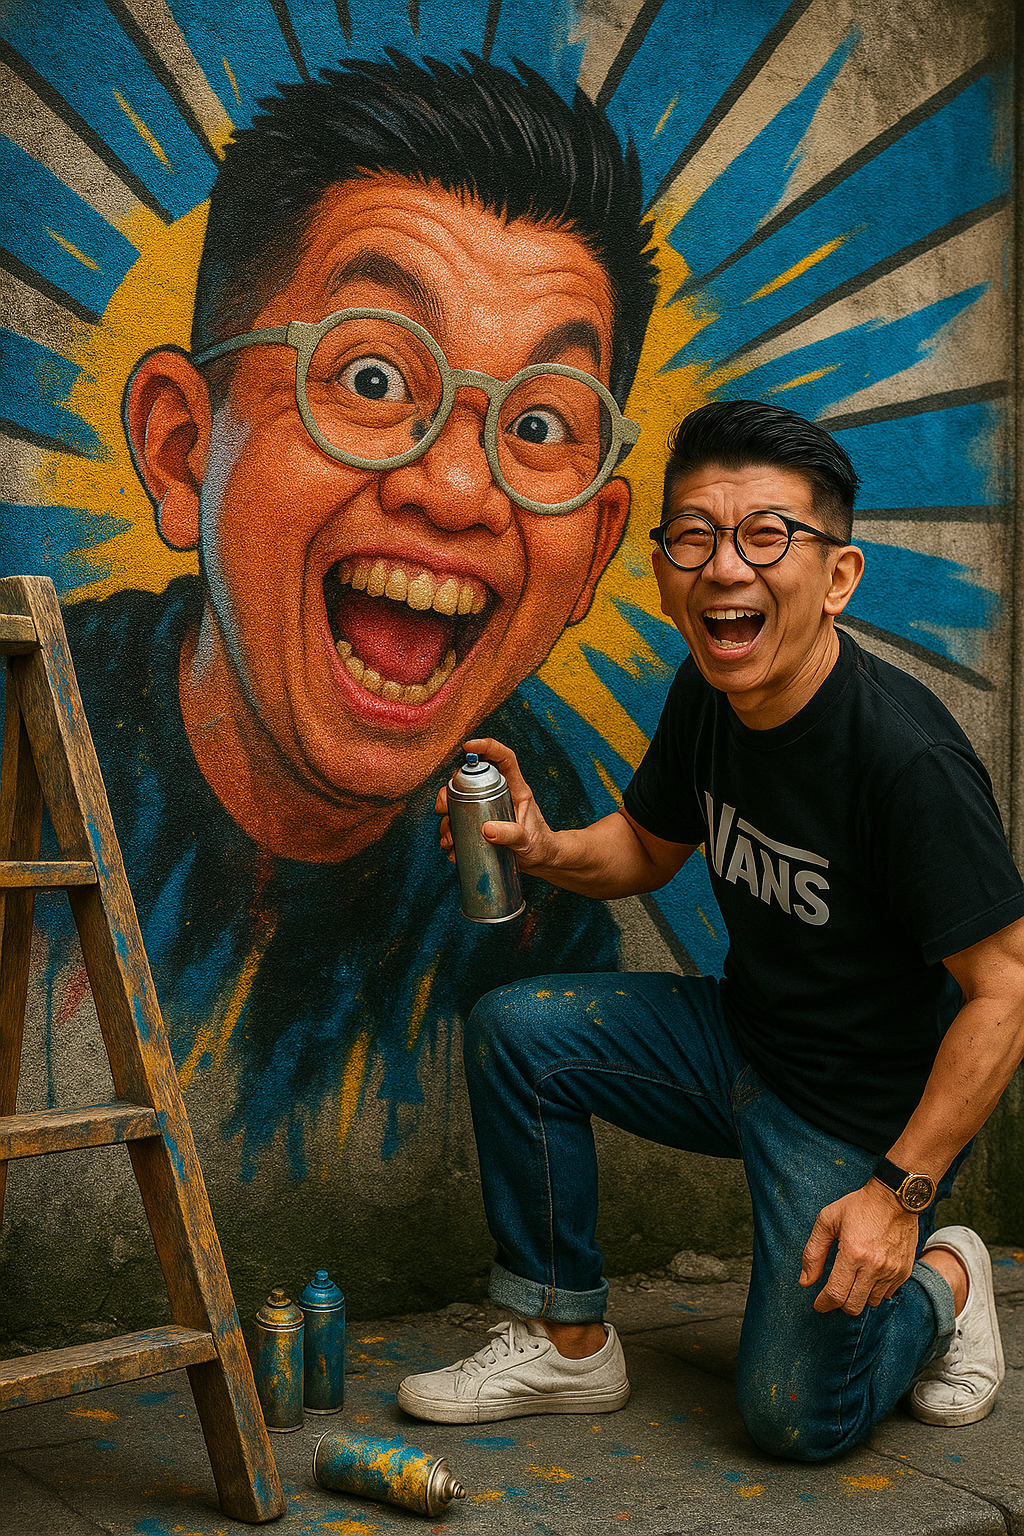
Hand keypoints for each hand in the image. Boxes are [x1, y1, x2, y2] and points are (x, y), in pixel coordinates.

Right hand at [434, 738, 560, 871]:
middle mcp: (498, 795)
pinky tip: (452, 850)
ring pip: (459, 805)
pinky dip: (451, 837)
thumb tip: (486, 829)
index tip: (468, 746)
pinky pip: (460, 826)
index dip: (487, 747)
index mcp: (515, 789)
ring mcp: (487, 810)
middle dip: (450, 791)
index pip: (504, 759)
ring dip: (447, 820)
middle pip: (469, 780)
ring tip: (448, 839)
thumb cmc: (541, 846)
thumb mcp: (527, 840)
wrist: (541, 861)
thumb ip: (511, 834)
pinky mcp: (480, 826)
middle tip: (443, 807)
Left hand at [799, 1179, 919, 1314]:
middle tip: (834, 1292)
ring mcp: (892, 1271)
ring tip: (852, 1280)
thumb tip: (805, 1281)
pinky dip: (875, 1290)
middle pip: (853, 1306)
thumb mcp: (827, 1221)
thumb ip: (813, 1252)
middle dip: (839, 1303)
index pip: (835, 1294)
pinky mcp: (904, 1271)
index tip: (819, 1304)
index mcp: (852, 1254)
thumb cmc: (859, 1206)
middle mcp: (874, 1267)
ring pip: (870, 1302)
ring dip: (858, 1296)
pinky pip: (887, 1294)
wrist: (895, 1197)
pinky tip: (869, 1275)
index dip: (823, 1303)